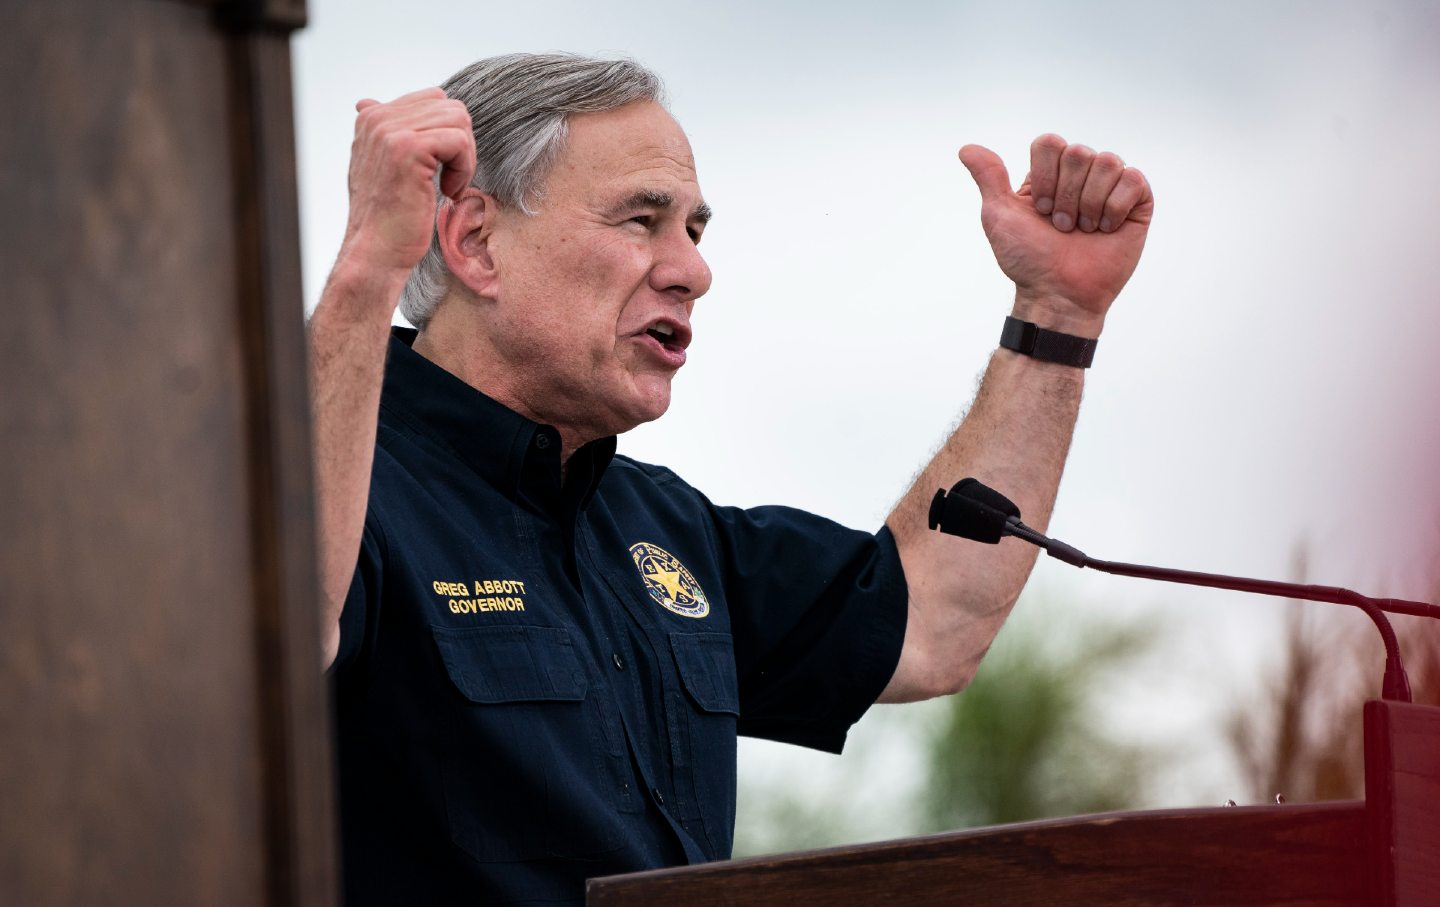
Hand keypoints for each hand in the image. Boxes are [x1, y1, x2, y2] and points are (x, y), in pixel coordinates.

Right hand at [338, 87, 476, 282]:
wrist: (375, 251)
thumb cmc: (386, 216)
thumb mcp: (379, 166)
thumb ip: (384, 134)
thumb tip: (368, 101)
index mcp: (372, 116)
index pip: (434, 100)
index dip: (449, 135)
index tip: (438, 168)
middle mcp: (377, 117)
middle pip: (451, 108)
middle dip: (461, 145)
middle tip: (450, 179)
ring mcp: (391, 131)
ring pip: (458, 121)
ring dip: (464, 158)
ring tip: (448, 186)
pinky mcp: (408, 148)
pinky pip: (460, 141)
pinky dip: (463, 169)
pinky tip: (448, 192)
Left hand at [960, 135, 1152, 333]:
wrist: (1059, 294)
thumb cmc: (1028, 259)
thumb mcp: (999, 215)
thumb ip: (988, 177)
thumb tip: (967, 148)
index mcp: (1050, 174)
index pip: (1050, 143)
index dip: (1044, 176)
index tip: (1039, 210)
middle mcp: (1080, 175)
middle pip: (1078, 152)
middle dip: (1066, 196)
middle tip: (1062, 227)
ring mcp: (1110, 187)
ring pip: (1107, 162)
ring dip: (1089, 204)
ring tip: (1083, 230)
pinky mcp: (1137, 202)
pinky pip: (1133, 179)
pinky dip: (1114, 208)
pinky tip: (1106, 229)